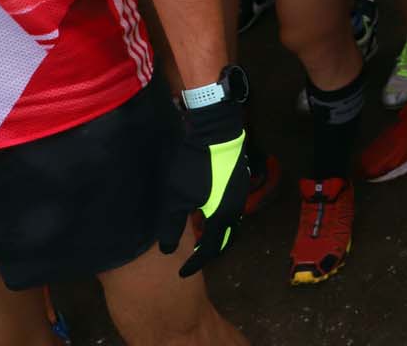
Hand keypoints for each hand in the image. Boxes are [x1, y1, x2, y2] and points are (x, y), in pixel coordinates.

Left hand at [157, 101, 250, 277]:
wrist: (216, 133)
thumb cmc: (194, 167)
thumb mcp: (176, 199)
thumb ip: (171, 226)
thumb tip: (167, 250)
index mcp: (221, 217)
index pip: (210, 249)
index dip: (195, 263)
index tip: (183, 273)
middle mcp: (235, 210)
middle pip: (227, 239)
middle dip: (213, 252)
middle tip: (197, 259)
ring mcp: (240, 195)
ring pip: (231, 225)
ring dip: (218, 236)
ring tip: (202, 239)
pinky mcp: (238, 183)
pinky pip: (232, 211)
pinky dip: (221, 221)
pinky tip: (209, 213)